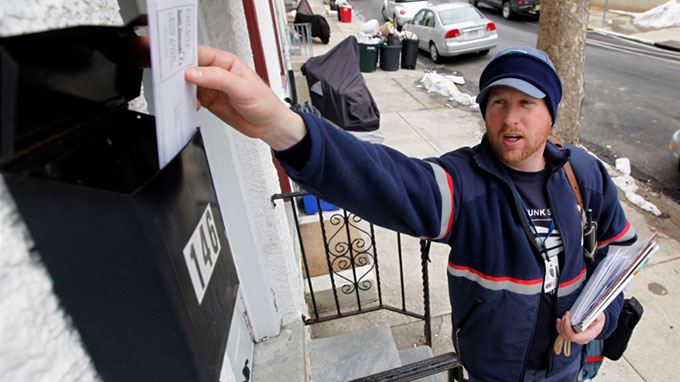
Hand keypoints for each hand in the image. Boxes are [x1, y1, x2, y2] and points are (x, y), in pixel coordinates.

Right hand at [185, 45, 305, 149]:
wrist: (269, 125)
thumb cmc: (265, 102)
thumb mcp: (242, 88)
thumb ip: (218, 78)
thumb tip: (194, 72)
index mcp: (225, 62)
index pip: (199, 53)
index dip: (184, 56)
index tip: (173, 64)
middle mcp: (216, 73)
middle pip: (190, 68)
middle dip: (179, 73)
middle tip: (171, 81)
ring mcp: (212, 87)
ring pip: (188, 84)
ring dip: (181, 89)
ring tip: (178, 94)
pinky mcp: (209, 101)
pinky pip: (191, 98)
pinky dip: (187, 101)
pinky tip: (189, 104)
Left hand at [556, 311, 605, 344]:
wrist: (598, 323)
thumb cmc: (598, 320)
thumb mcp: (600, 317)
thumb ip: (597, 317)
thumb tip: (595, 317)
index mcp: (588, 335)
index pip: (574, 337)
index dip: (567, 328)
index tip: (567, 318)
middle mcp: (581, 339)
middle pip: (567, 335)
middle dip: (564, 324)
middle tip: (567, 314)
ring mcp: (576, 338)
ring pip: (563, 334)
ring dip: (561, 324)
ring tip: (565, 316)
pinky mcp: (572, 335)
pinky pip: (563, 333)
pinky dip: (559, 326)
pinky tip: (559, 320)